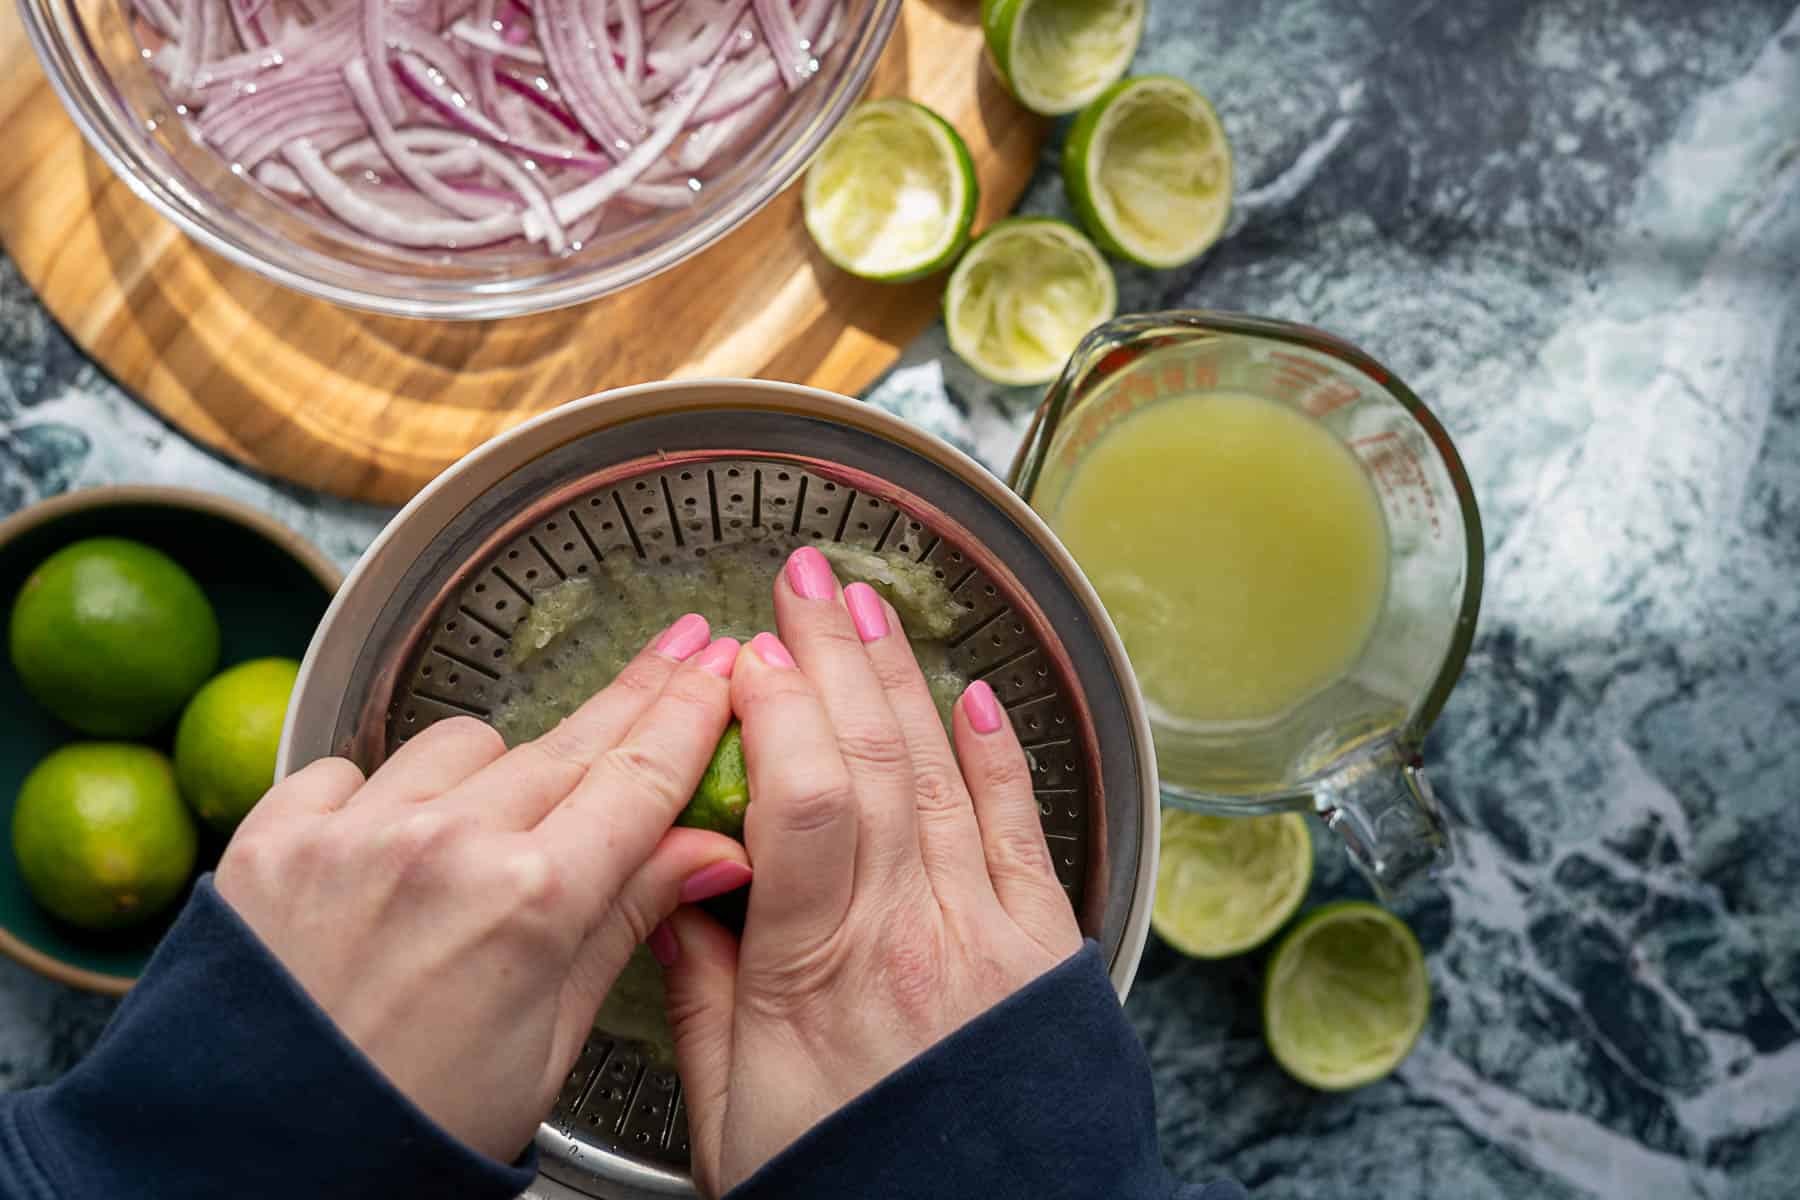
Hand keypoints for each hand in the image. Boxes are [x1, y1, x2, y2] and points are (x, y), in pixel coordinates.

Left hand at [214, 617, 752, 1163]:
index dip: (689, 710)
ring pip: (464, 744)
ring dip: (493, 772)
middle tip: (676, 649)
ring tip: (485, 838)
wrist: (256, 1165)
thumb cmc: (416, 1127)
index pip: (639, 776)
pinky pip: (353, 769)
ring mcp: (355, 832)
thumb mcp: (551, 1040)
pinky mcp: (274, 835)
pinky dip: (379, 798)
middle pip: (568, 743)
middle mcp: (447, 845)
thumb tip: (713, 849)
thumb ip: (626, 920)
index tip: (718, 663)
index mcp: (533, 902)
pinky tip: (385, 853)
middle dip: (631, 699)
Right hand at [664, 548, 1083, 1195]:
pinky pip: (1019, 829)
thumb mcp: (729, 1113)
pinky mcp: (1041, 946)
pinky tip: (973, 697)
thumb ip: (699, 993)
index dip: (775, 712)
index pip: (801, 802)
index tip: (742, 653)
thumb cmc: (850, 1184)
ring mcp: (983, 931)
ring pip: (938, 773)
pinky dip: (998, 756)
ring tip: (865, 605)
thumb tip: (677, 888)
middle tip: (802, 575)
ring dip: (900, 678)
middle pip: (871, 759)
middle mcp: (907, 932)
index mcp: (814, 974)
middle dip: (830, 653)